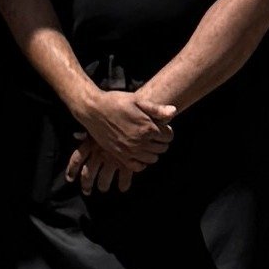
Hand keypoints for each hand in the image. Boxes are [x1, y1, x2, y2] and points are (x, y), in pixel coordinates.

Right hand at [58, 78, 172, 189]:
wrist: (93, 110)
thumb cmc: (115, 102)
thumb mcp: (137, 100)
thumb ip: (157, 109)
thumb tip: (174, 111)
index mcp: (147, 127)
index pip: (169, 136)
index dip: (167, 130)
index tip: (161, 126)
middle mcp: (140, 142)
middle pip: (162, 148)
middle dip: (161, 141)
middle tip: (153, 134)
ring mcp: (130, 151)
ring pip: (152, 159)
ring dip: (153, 151)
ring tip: (146, 142)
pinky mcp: (120, 156)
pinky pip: (138, 167)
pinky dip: (141, 162)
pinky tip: (138, 153)